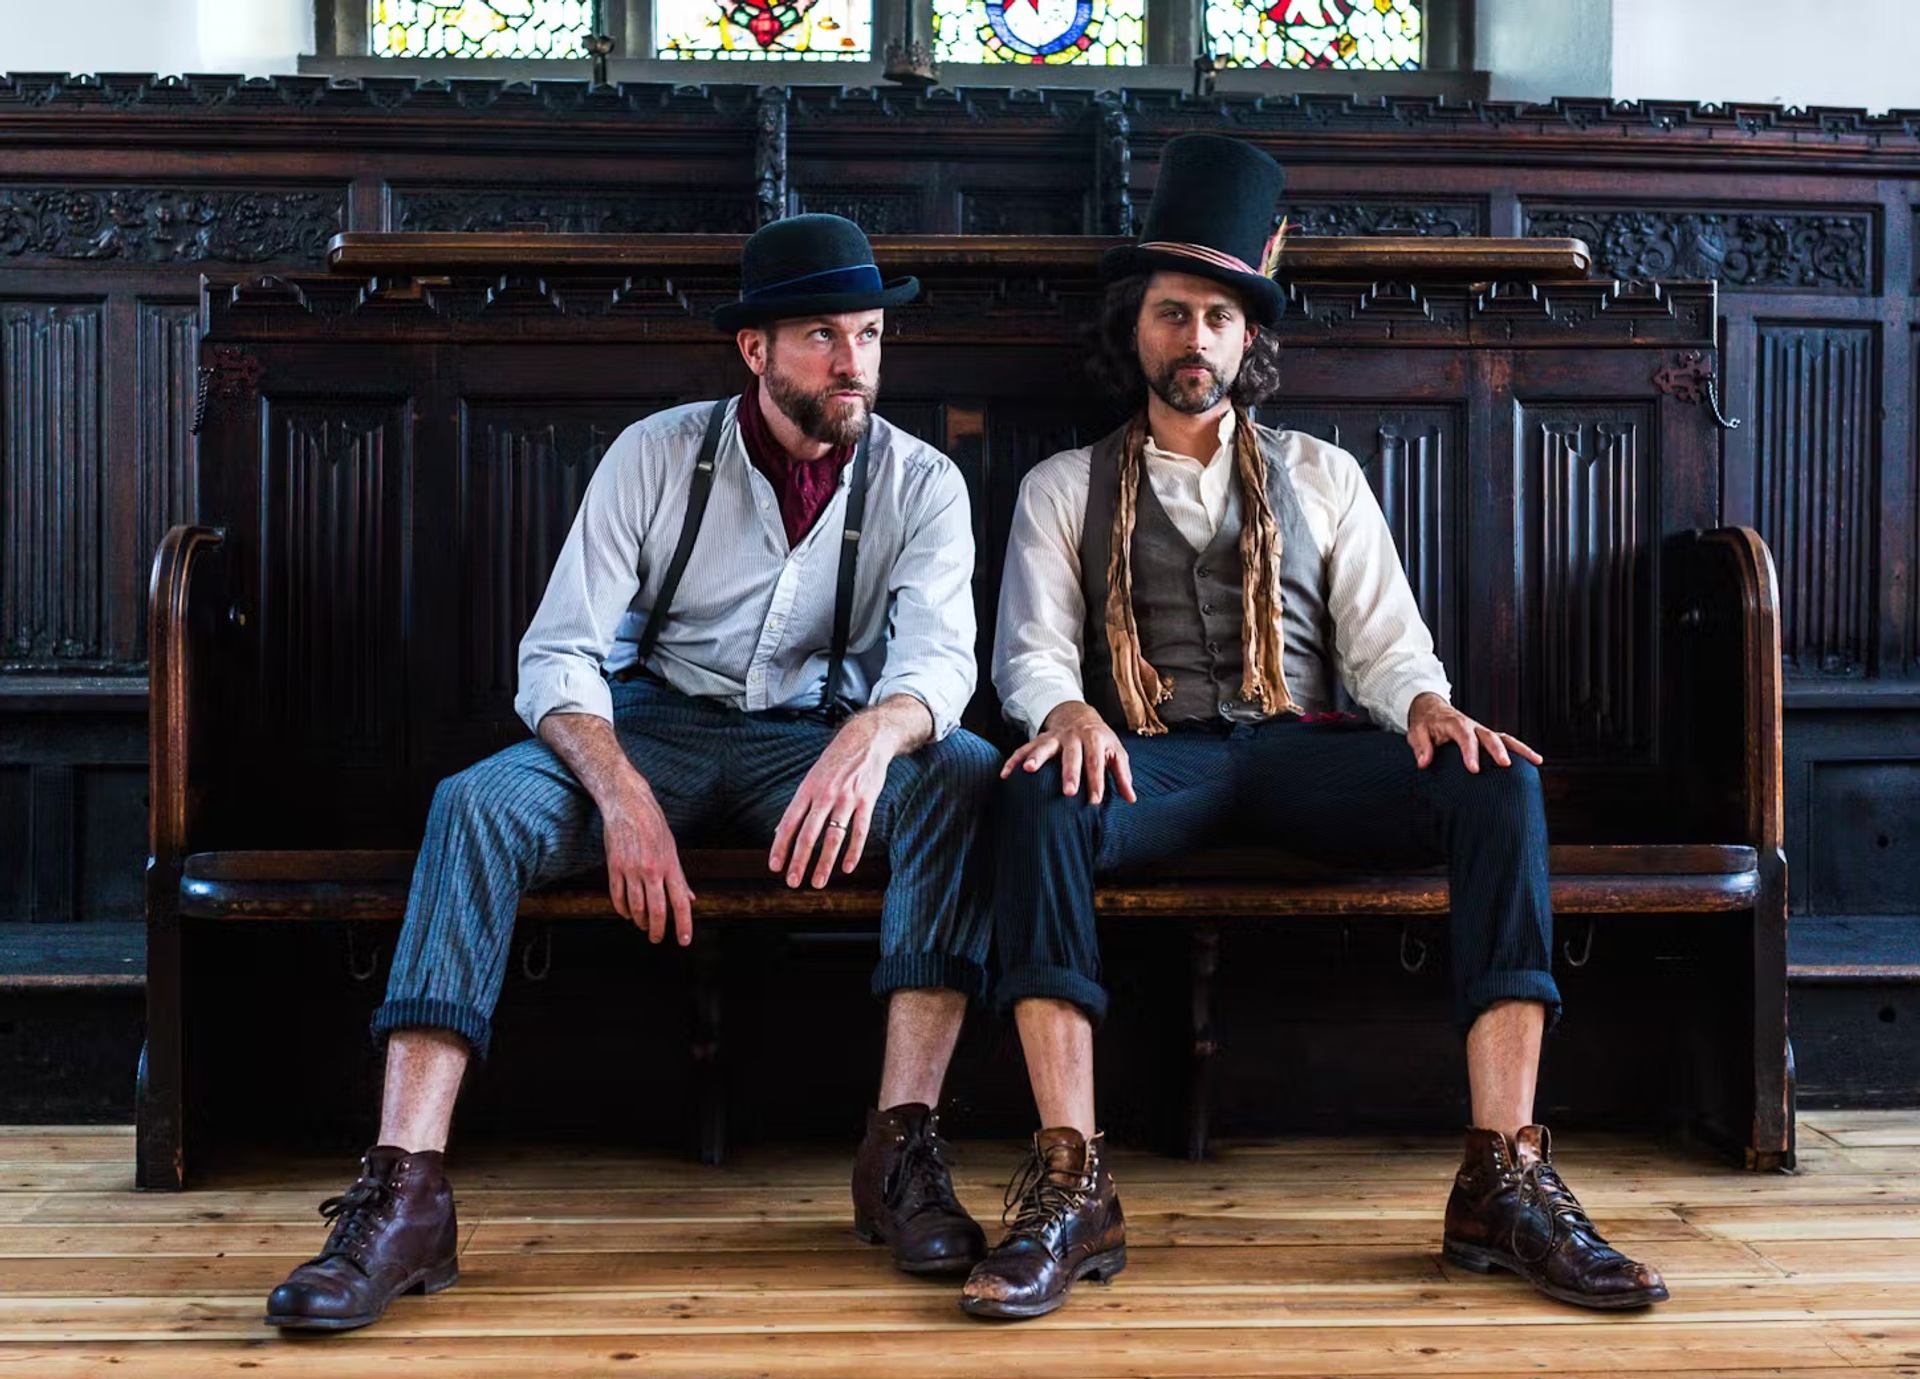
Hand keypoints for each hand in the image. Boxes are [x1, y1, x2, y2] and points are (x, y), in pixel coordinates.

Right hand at [601, 779, 694, 945]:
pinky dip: (622, 909)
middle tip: (657, 939)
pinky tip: (627, 913)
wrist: (628, 804)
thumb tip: (690, 899)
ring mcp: (631, 869)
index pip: (680, 902)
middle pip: (658, 910)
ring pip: (636, 907)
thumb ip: (679, 877)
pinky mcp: (614, 867)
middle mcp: (652, 870)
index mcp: (670, 865)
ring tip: (643, 925)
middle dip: (658, 930)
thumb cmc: (653, 825)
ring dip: (640, 921)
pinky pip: (617, 896)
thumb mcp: (671, 848)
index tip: (684, 941)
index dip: (684, 924)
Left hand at [769, 712, 894, 888]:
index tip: (775, 866)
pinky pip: (860, 831)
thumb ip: (798, 806)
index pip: (789, 823)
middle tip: (792, 882)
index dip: (780, 846)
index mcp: (807, 790)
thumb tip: (779, 832)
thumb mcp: (812, 778)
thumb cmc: (835, 763)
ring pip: (833, 837)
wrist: (865, 740)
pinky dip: (853, 851)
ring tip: (818, 881)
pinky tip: (847, 868)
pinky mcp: (866, 800)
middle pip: (808, 834)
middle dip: (799, 861)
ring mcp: (846, 798)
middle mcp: (824, 795)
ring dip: (824, 862)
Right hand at [1000, 701, 1136, 805]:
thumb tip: (1131, 799)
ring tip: (1028, 770)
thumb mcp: (1116, 752)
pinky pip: (1024, 748)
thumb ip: (1122, 775)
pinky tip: (1004, 774)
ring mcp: (1055, 737)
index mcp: (1095, 739)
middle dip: (1069, 773)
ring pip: (1044, 746)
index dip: (1096, 782)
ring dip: (1036, 758)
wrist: (1079, 714)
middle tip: (1068, 792)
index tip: (1094, 801)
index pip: (1096, 762)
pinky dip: (1013, 760)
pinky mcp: (1040, 739)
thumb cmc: (1100, 740)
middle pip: (1072, 755)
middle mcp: (1074, 737)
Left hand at [1405, 691, 1543, 772]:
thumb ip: (1420, 746)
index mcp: (1455, 724)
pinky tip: (1535, 761)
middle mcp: (1472, 726)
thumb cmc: (1425, 723)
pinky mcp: (1487, 737)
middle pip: (1489, 736)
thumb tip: (1424, 762)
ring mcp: (1482, 731)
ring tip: (1537, 760)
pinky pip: (1507, 742)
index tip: (1473, 769)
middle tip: (1506, 765)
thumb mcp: (1416, 732)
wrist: (1431, 709)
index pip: (1464, 737)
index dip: (1470, 753)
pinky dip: (1521, 750)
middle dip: (1498, 750)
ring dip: (1520, 748)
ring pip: (1505, 737)